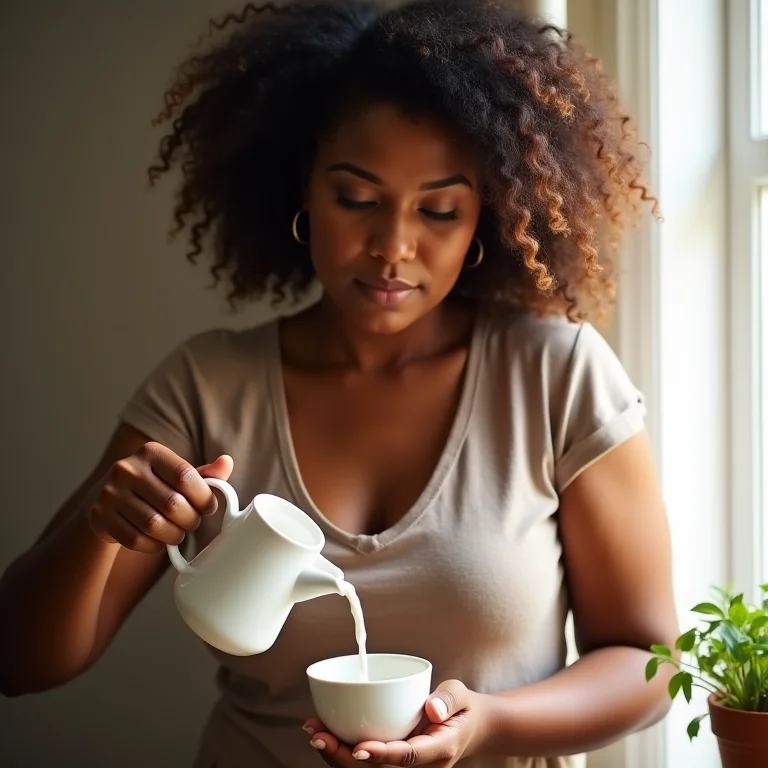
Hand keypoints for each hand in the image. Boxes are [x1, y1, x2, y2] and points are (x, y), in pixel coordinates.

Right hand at [86, 441, 233, 553]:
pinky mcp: (100, 517)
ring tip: (178, 533)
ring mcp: (110, 493)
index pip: (185, 476)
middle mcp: (126, 468)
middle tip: (192, 523)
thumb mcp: (176, 475)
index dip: (203, 497)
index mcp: (150, 452)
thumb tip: (226, 462)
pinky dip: (153, 546)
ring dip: (174, 535)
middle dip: (190, 520)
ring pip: (154, 524)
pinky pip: (135, 539)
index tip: (209, 507)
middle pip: (172, 503)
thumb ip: (204, 473)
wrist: (108, 501)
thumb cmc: (154, 486)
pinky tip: (158, 541)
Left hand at [303, 680, 489, 766]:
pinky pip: (367, 758)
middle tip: (319, 735)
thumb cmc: (463, 709)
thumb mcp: (462, 695)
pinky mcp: (393, 758)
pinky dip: (343, 747)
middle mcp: (418, 764)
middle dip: (344, 756)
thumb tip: (432, 709)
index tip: (359, 748)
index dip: (381, 755)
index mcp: (438, 751)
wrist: (469, 727)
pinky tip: (324, 731)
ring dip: (337, 753)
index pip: (407, 757)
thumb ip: (449, 699)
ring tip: (314, 731)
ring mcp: (404, 765)